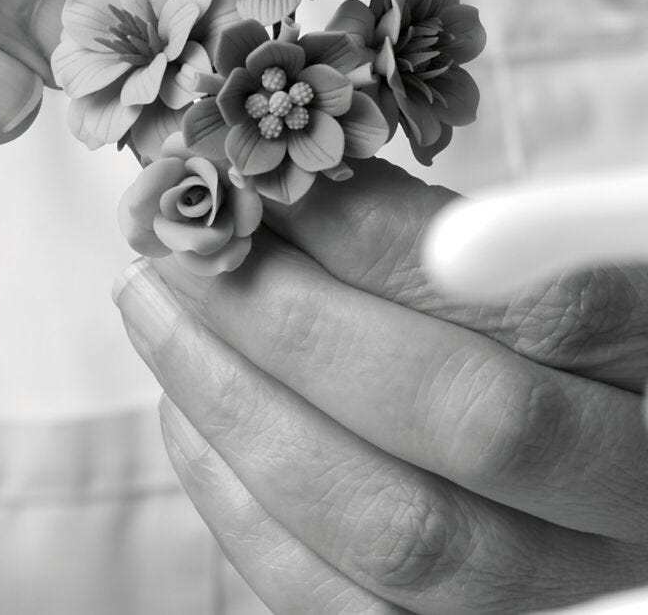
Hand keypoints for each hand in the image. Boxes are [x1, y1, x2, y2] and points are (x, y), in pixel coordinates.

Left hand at [115, 159, 647, 613]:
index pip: (545, 306)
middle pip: (465, 421)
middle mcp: (638, 504)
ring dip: (243, 410)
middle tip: (177, 243)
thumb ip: (508, 238)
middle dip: (293, 321)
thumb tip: (321, 190)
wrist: (625, 478)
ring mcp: (561, 598)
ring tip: (154, 310)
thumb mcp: (589, 270)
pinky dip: (246, 517)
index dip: (389, 236)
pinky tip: (187, 423)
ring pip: (399, 536)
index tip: (270, 180)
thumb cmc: (599, 348)